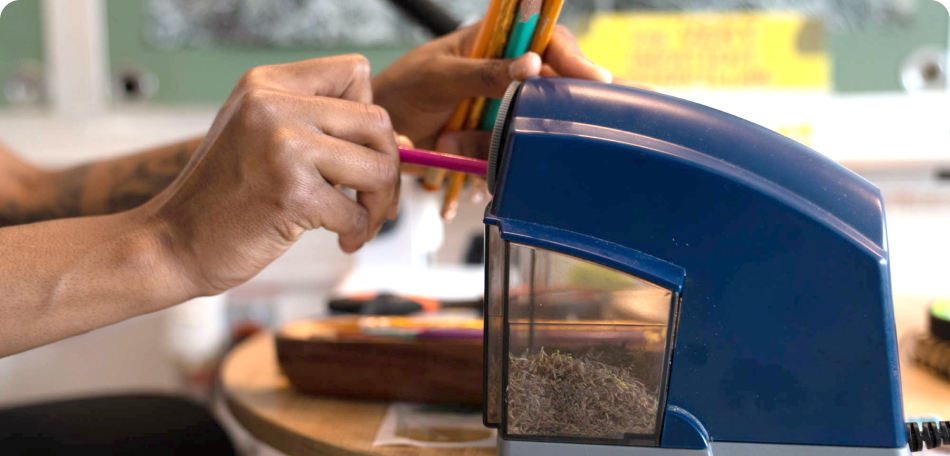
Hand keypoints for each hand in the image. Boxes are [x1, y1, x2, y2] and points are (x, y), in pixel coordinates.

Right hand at [143, 55, 400, 295]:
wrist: (171, 243)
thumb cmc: (227, 197)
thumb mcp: (265, 139)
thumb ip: (327, 129)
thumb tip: (406, 141)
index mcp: (268, 83)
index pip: (355, 71)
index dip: (369, 116)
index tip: (358, 152)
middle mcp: (273, 105)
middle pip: (378, 121)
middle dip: (389, 166)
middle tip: (373, 200)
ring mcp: (282, 147)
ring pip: (379, 166)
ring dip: (381, 204)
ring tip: (359, 223)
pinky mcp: (290, 193)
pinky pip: (357, 212)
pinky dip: (358, 233)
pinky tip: (340, 241)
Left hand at [373, 22, 611, 152]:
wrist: (375, 131)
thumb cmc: (404, 88)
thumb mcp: (441, 76)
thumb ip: (484, 72)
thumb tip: (532, 64)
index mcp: (498, 44)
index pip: (550, 42)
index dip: (576, 59)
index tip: (596, 79)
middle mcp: (508, 75)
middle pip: (555, 86)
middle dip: (565, 107)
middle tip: (576, 125)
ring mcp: (504, 110)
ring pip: (538, 126)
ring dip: (531, 144)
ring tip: (530, 156)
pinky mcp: (496, 141)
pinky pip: (514, 154)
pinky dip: (504, 168)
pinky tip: (491, 181)